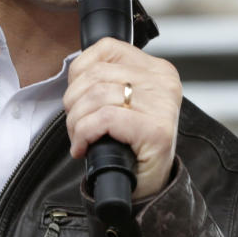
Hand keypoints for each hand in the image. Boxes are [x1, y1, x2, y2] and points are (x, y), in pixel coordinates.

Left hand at [63, 38, 181, 199]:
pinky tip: (84, 147)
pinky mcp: (156, 129)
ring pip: (96, 95)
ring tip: (79, 138)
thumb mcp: (122, 101)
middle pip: (96, 74)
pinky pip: (103, 118)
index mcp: (157, 69)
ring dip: (76, 121)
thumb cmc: (132, 145)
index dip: (79, 72)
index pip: (106, 48)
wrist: (149, 187)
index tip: (76, 97)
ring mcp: (162, 104)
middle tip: (75, 126)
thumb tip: (75, 75)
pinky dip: (84, 133)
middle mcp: (163, 82)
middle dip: (73, 102)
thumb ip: (107, 79)